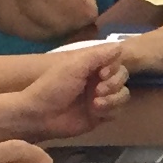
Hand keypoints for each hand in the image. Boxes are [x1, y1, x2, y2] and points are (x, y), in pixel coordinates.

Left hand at [0, 42, 128, 139]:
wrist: (40, 116)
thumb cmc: (53, 87)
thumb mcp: (74, 67)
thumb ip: (97, 55)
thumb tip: (120, 46)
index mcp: (91, 66)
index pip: (116, 61)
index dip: (114, 67)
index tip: (103, 73)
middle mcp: (98, 80)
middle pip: (122, 78)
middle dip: (114, 84)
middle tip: (98, 90)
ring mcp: (100, 98)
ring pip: (123, 95)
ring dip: (113, 99)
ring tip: (95, 104)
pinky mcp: (100, 115)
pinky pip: (118, 111)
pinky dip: (110, 110)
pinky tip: (95, 112)